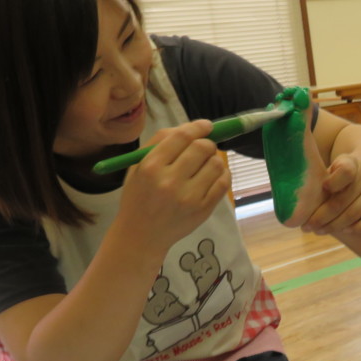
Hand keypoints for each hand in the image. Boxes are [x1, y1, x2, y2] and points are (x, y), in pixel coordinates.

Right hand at [118, 119, 229, 243]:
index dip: (198, 126)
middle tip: (203, 149)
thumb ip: (159, 142)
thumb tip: (193, 127)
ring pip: (216, 163)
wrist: (141, 235)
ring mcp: (189, 197)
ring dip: (214, 160)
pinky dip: (222, 175)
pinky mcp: (203, 210)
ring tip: (204, 166)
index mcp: (151, 167)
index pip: (182, 137)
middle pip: (203, 147)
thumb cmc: (139, 196)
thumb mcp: (137, 166)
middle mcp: (170, 181)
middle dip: (206, 143)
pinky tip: (213, 177)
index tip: (206, 125)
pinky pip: (223, 182)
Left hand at [302, 151, 360, 234]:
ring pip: (354, 213)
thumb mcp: (336, 164)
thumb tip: (300, 196)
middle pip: (342, 201)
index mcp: (352, 163)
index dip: (332, 182)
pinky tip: (344, 231)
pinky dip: (357, 228)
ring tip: (320, 231)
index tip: (322, 190)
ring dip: (334, 226)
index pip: (345, 172)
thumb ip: (323, 176)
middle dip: (321, 217)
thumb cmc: (346, 169)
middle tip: (307, 227)